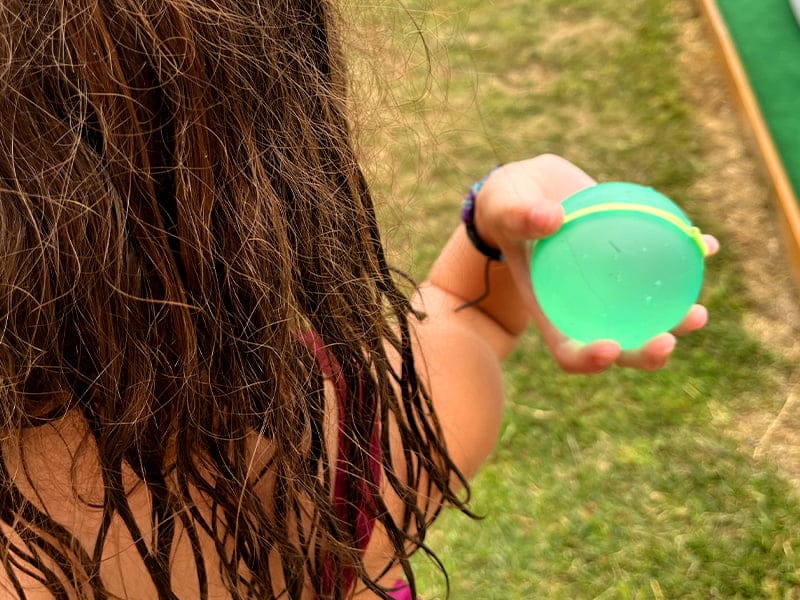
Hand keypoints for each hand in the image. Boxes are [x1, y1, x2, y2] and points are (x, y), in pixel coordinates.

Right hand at [474, 154, 719, 373]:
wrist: (532, 188)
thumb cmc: (507, 205)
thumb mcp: (505, 207)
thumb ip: (521, 215)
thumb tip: (551, 218)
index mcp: (550, 310)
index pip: (567, 348)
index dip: (588, 359)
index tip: (610, 347)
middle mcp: (584, 306)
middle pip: (617, 343)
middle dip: (644, 354)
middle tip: (667, 340)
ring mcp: (610, 288)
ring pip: (647, 315)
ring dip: (676, 321)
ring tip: (699, 314)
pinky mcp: (631, 261)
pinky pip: (663, 267)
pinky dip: (688, 259)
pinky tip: (708, 245)